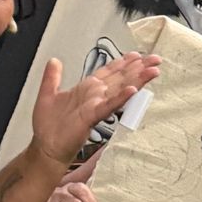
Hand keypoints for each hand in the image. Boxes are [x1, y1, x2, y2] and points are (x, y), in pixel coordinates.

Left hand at [29, 50, 157, 166]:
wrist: (46, 147)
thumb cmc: (49, 127)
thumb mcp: (47, 94)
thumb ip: (52, 77)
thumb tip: (54, 60)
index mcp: (86, 89)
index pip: (109, 71)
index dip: (124, 62)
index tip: (138, 55)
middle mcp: (94, 96)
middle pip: (120, 78)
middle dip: (139, 67)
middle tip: (155, 59)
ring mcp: (95, 105)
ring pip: (120, 89)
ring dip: (137, 79)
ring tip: (152, 71)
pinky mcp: (92, 116)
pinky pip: (108, 105)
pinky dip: (121, 97)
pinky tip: (133, 90)